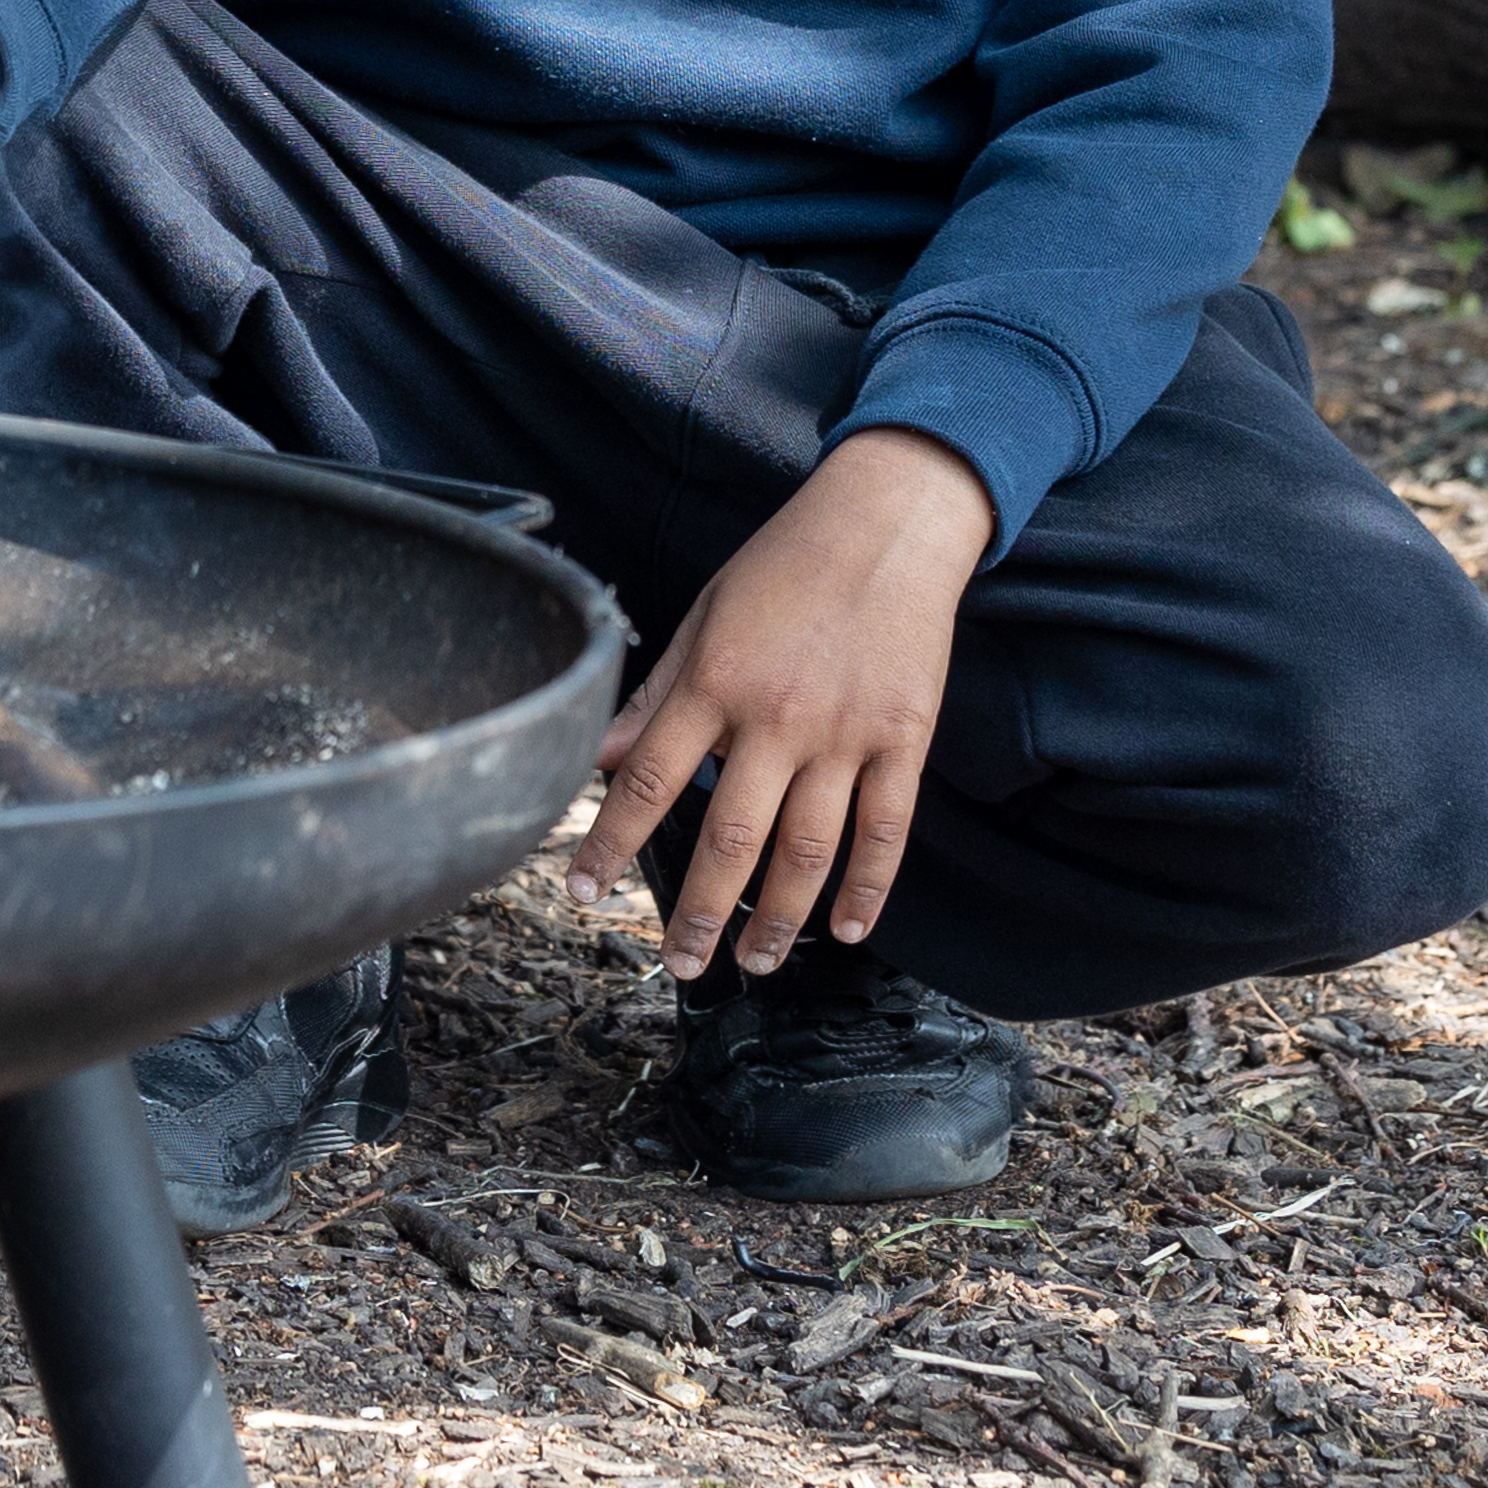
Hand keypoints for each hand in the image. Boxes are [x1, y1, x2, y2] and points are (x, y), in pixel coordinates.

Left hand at [566, 429, 994, 978]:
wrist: (886, 525)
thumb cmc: (784, 564)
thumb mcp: (703, 615)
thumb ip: (655, 693)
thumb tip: (597, 752)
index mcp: (715, 681)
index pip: (647, 780)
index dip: (610, 842)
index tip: (582, 889)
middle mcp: (777, 718)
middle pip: (728, 839)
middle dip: (698, 913)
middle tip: (678, 963)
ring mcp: (847, 736)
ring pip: (807, 853)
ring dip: (776, 919)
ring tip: (752, 962)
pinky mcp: (905, 743)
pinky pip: (885, 833)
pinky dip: (867, 890)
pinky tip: (846, 930)